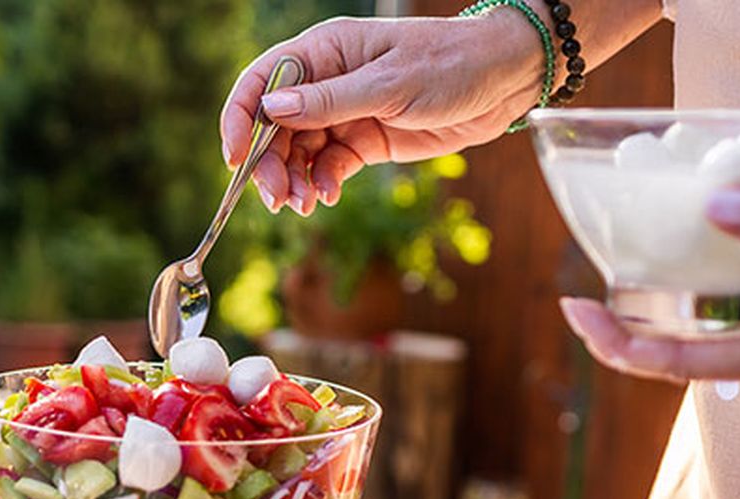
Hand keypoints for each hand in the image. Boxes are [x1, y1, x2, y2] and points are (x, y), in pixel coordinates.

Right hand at [220, 15, 545, 214]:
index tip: (235, 160)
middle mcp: (327, 81)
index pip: (262, 82)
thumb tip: (270, 110)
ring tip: (302, 205)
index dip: (240, 119)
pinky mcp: (364, 140)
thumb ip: (329, 100)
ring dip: (294, 180)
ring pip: (299, 151)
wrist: (504, 82)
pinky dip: (322, 184)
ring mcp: (344, 113)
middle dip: (269, 164)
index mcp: (324, 51)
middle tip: (277, 200)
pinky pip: (328, 166)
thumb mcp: (390, 83)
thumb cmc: (450, 64)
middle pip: (275, 126)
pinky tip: (326, 197)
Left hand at [561, 181, 739, 381]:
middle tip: (577, 295)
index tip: (578, 315)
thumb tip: (713, 207)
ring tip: (613, 251)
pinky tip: (677, 217)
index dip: (627, 345)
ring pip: (704, 306)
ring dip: (660, 281)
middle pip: (686, 342)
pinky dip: (699, 248)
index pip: (689, 363)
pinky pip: (728, 273)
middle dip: (630, 321)